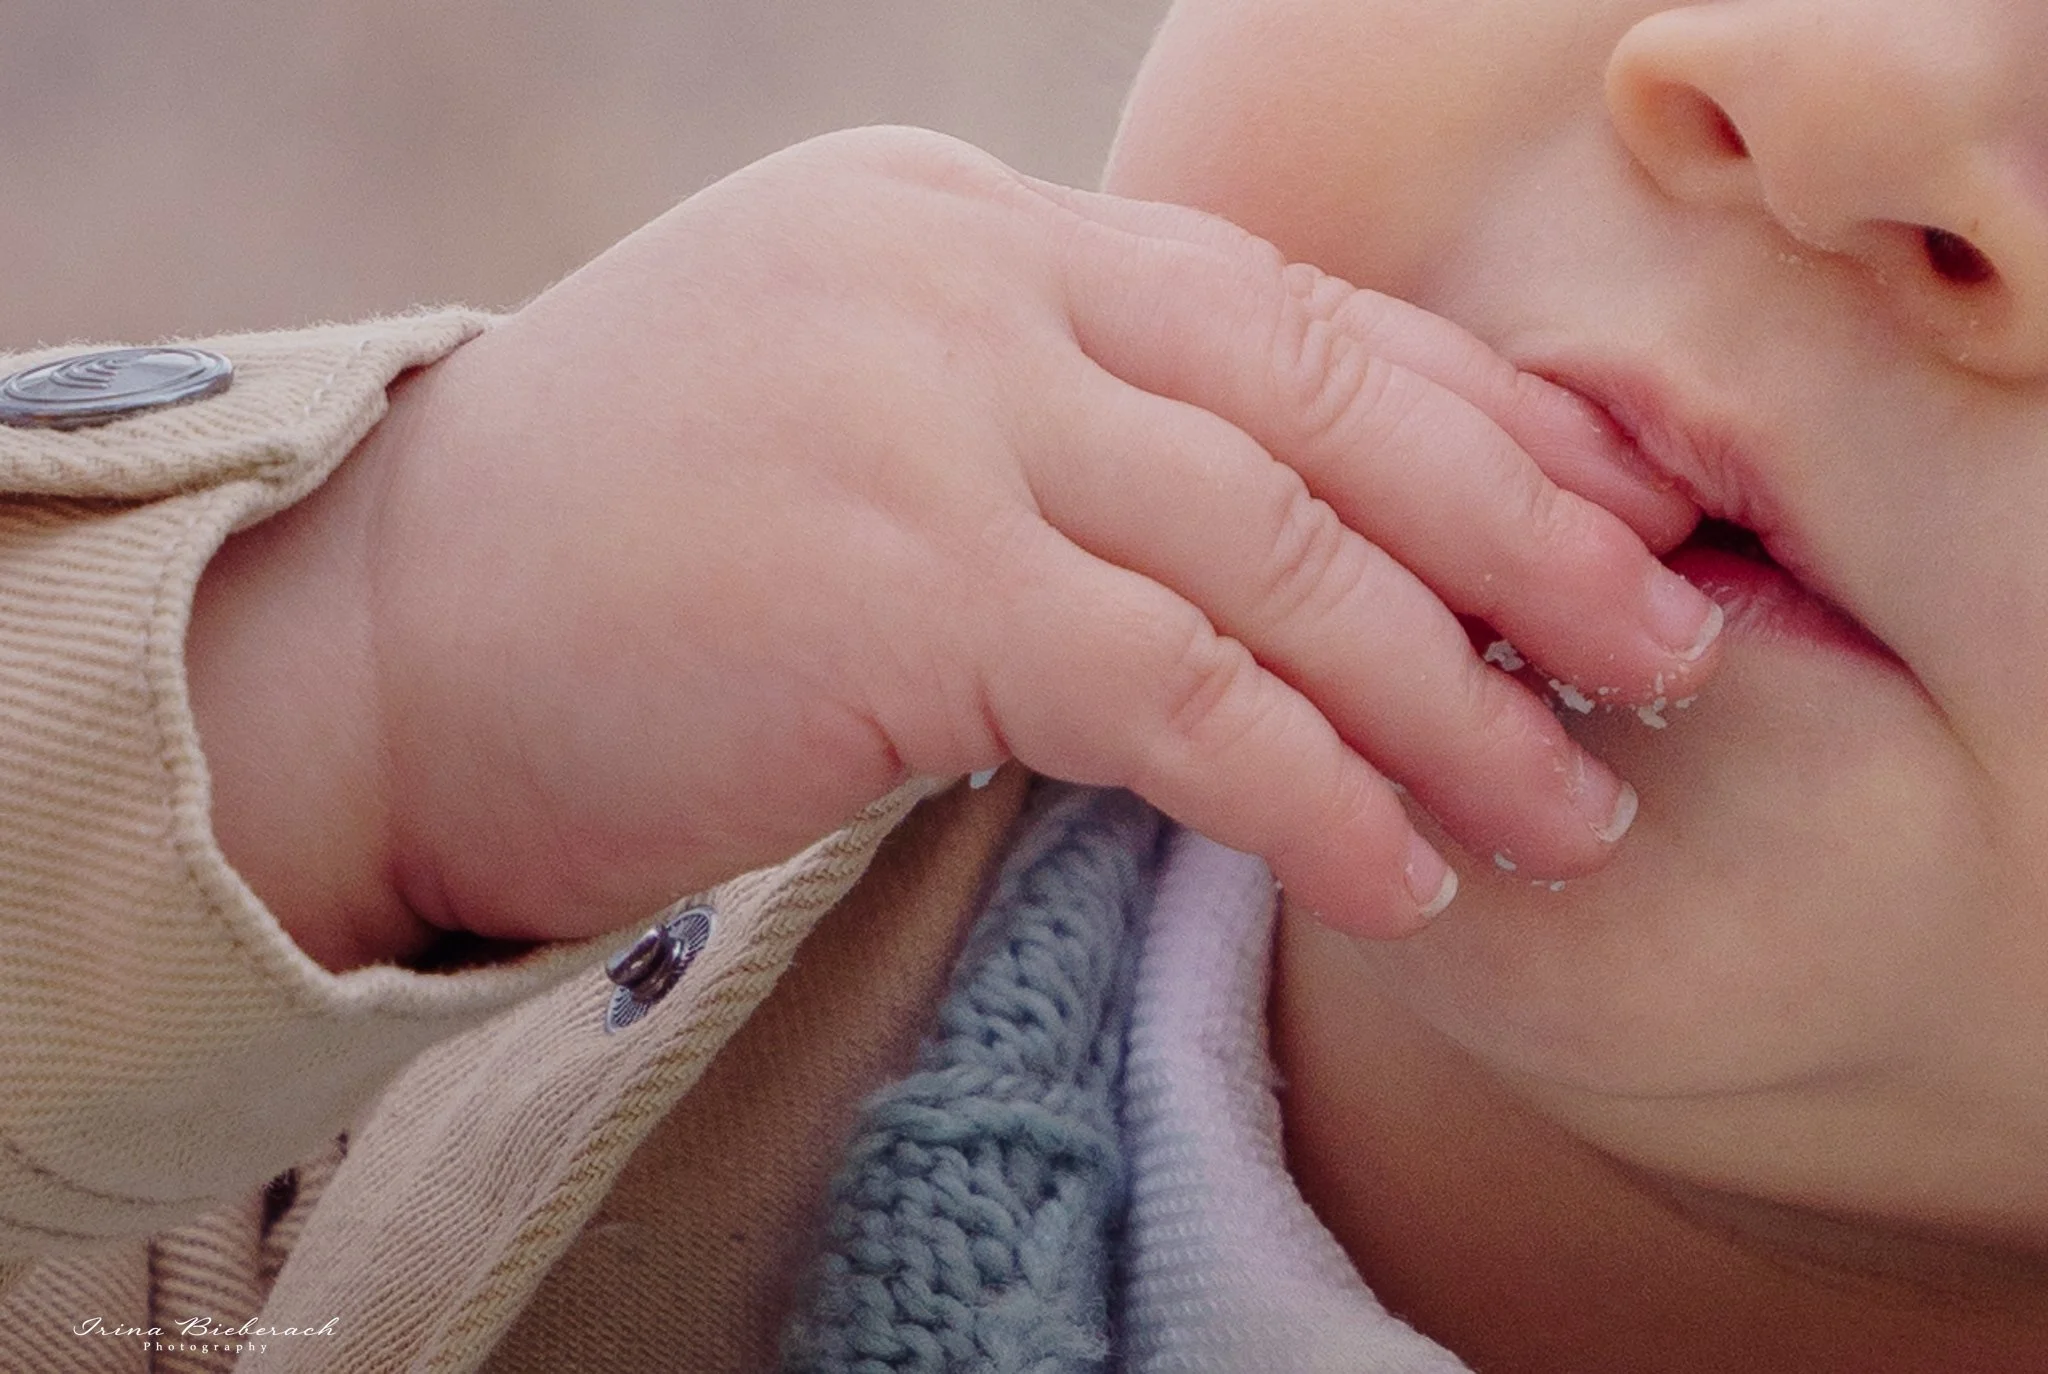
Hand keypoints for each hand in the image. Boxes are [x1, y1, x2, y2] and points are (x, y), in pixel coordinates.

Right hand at [187, 127, 1716, 969]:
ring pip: (1277, 550)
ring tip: (1569, 812)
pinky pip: (1175, 687)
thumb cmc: (616, 562)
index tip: (1606, 525)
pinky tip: (1396, 871)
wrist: (364, 646)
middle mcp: (964, 274)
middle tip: (1669, 651)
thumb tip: (1264, 535)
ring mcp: (930, 408)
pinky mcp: (896, 575)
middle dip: (1527, 535)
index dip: (1475, 421)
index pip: (1285, 308)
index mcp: (967, 222)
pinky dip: (1308, 785)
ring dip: (1448, 697)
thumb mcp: (853, 419)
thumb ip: (1045, 423)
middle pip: (1326, 395)